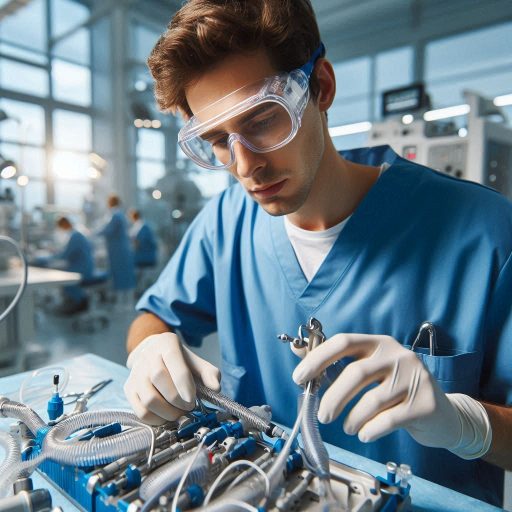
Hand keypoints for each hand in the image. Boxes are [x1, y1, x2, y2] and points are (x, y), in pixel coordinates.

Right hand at [124, 332, 220, 424]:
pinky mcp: (128, 388)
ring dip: (167, 412)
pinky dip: (156, 419)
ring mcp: (135, 372)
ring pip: (148, 398)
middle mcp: (147, 355)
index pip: (172, 359)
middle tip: (189, 407)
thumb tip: (216, 388)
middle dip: (177, 399)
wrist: (155, 356)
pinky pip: (140, 411)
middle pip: (158, 378)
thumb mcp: (196, 362)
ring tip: (179, 413)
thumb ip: (209, 373)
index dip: (183, 382)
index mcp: (167, 343)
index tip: (192, 400)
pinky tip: (167, 417)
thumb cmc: (180, 362)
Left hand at [292, 333, 490, 458]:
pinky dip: (371, 429)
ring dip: (353, 418)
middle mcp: (397, 354)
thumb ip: (334, 361)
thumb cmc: (395, 391)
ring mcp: (414, 376)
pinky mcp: (425, 401)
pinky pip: (390, 419)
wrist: (442, 414)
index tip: (299, 377)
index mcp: (378, 343)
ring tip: (348, 427)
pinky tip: (365, 433)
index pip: (344, 342)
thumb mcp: (367, 370)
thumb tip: (297, 350)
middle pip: (356, 372)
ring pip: (372, 399)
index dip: (318, 358)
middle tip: (322, 416)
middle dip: (333, 397)